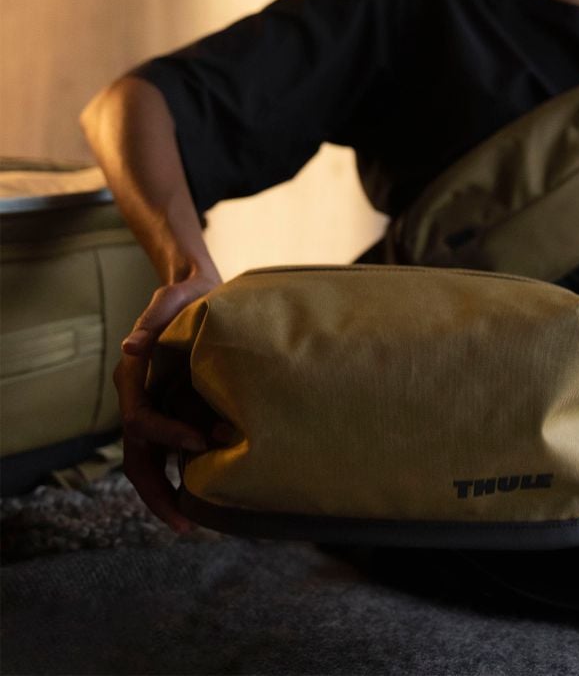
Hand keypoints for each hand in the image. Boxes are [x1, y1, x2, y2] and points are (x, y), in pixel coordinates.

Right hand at [114, 272, 219, 532]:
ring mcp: (156, 409)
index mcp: (136, 378)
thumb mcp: (172, 300)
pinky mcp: (174, 410)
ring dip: (170, 492)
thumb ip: (154, 320)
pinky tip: (208, 492)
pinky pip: (171, 453)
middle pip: (138, 459)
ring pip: (151, 464)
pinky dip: (185, 474)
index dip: (170, 436)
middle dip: (158, 493)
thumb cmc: (186, 295)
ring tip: (196, 522)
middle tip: (186, 525)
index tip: (205, 442)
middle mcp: (141, 399)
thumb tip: (131, 347)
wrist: (195, 292)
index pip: (143, 421)